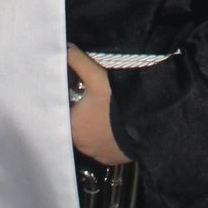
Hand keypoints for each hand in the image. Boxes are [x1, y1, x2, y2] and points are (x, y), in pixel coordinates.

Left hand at [66, 45, 127, 164]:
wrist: (144, 126)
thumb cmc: (115, 103)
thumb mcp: (96, 77)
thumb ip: (79, 61)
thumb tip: (65, 47)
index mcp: (71, 126)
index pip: (63, 113)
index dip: (70, 103)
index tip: (77, 94)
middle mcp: (80, 144)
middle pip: (76, 126)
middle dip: (82, 115)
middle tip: (91, 102)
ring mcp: (96, 154)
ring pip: (90, 138)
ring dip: (94, 128)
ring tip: (104, 114)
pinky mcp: (110, 159)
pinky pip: (103, 147)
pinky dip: (106, 139)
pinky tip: (113, 127)